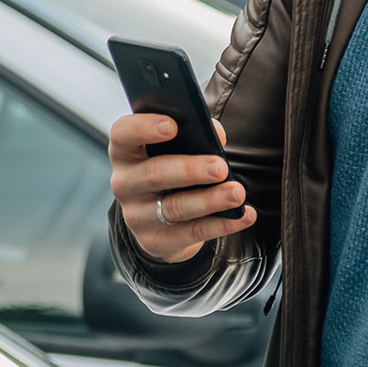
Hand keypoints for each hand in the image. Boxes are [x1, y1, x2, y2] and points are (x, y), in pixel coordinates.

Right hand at [109, 113, 256, 263]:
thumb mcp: (174, 149)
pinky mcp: (155, 241)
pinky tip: (244, 215)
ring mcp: (137, 215)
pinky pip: (192, 233)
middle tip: (220, 167)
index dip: (144, 128)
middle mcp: (125, 183)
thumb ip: (192, 135)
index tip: (172, 126)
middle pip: (154, 173)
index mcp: (126, 151)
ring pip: (175, 207)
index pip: (123, 134)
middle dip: (190, 169)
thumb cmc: (171, 169)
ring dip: (210, 200)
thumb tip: (217, 135)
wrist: (157, 219)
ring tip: (237, 193)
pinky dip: (222, 224)